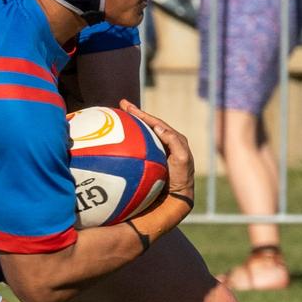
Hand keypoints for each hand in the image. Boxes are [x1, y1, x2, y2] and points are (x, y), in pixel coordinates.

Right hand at [119, 99, 193, 217]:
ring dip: (133, 123)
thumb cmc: (180, 178)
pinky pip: (140, 144)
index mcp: (174, 139)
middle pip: (148, 124)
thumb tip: (158, 127)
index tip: (126, 105)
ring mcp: (158, 150)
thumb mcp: (181, 159)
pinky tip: (121, 136)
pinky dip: (132, 137)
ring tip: (120, 115)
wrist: (176, 196)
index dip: (141, 113)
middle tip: (122, 105)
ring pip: (144, 133)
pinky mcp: (151, 158)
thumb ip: (173, 142)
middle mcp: (166, 142)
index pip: (155, 122)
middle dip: (135, 114)